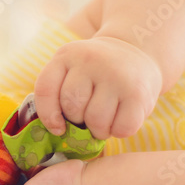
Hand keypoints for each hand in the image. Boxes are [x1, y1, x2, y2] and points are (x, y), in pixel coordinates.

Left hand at [34, 36, 162, 139]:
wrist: (135, 52)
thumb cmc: (96, 73)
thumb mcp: (71, 70)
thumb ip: (58, 94)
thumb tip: (57, 132)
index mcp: (66, 56)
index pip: (46, 90)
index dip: (48, 115)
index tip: (58, 128)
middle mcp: (90, 61)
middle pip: (73, 107)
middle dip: (78, 121)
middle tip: (88, 117)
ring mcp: (115, 75)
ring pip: (96, 121)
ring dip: (99, 130)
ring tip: (105, 119)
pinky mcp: (138, 93)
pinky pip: (122, 128)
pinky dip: (119, 131)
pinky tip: (121, 119)